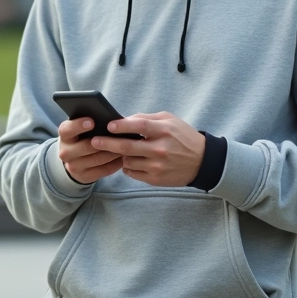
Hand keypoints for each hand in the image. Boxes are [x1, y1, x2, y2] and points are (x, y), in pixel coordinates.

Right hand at [57, 118, 123, 183]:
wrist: (74, 160)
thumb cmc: (82, 138)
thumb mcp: (80, 130)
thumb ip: (89, 124)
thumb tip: (109, 120)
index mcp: (64, 136)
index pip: (67, 130)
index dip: (78, 125)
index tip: (92, 122)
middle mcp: (65, 152)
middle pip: (86, 146)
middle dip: (104, 141)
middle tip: (119, 136)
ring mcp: (74, 166)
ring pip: (98, 159)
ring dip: (113, 152)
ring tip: (126, 146)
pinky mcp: (84, 177)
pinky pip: (103, 170)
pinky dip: (115, 164)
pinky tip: (123, 158)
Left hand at [91, 112, 205, 186]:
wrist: (202, 161)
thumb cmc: (183, 137)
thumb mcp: (170, 120)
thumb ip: (147, 118)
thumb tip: (125, 119)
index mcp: (163, 131)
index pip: (138, 125)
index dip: (122, 125)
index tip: (108, 125)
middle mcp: (160, 149)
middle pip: (127, 146)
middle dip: (107, 143)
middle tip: (94, 141)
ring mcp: (157, 165)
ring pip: (127, 161)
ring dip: (120, 155)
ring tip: (119, 150)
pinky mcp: (155, 178)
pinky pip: (132, 173)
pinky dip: (127, 166)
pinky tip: (130, 161)